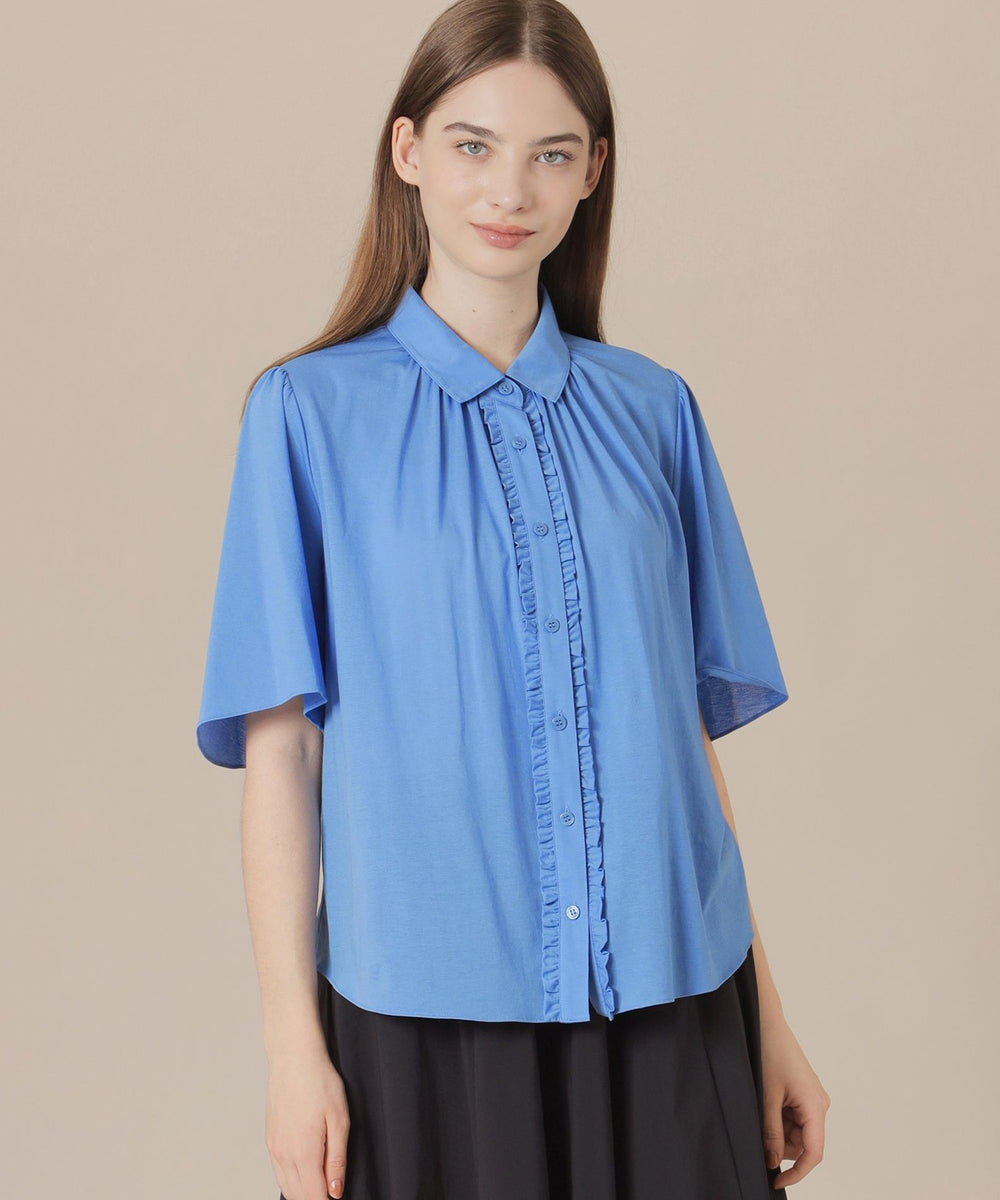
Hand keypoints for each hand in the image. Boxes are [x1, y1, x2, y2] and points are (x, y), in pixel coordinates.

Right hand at [265, 1047, 350, 1199]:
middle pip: (298, 1196)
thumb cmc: (319, 1081)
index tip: (338, 1196)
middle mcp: (284, 1155)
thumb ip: (337, 1160)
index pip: (314, 1197)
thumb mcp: (339, 1119)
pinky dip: (291, 1179)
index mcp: (303, 1152)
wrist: (293, 1058)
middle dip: (315, 1198)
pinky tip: (305, 1170)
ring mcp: (274, 1148)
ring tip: (321, 1183)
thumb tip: (335, 1190)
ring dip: (303, 1191)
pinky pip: (279, 1171)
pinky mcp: (270, 1139)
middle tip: (332, 1190)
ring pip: (286, 1186)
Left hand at [759, 1015, 830, 1187]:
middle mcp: (819, 1104)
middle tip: (758, 1128)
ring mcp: (812, 1098)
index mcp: (815, 1106)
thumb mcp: (767, 1096)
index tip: (775, 1180)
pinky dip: (778, 1118)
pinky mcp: (804, 1093)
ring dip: (778, 1130)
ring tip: (761, 1107)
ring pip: (796, 1132)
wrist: (766, 1022)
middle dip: (781, 1144)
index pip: (813, 1153)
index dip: (796, 1172)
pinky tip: (766, 1102)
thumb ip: (771, 1132)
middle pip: (803, 1143)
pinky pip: (793, 1117)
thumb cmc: (769, 1052)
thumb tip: (773, 1162)